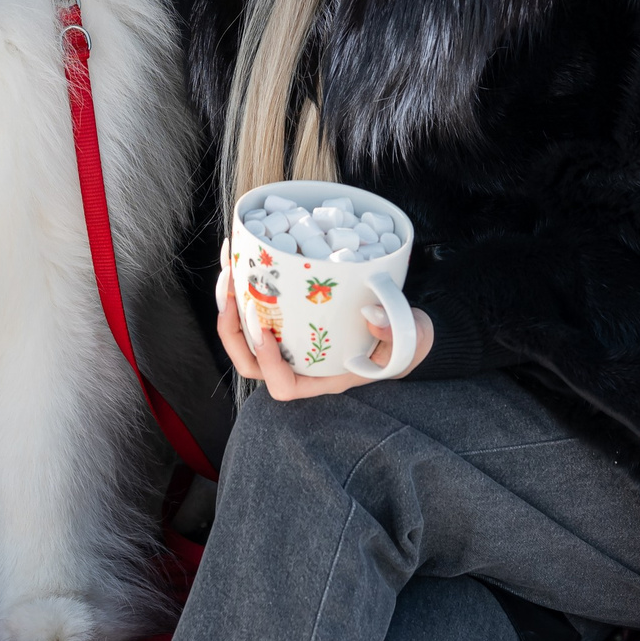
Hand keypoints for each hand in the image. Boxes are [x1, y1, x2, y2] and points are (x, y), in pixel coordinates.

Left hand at [215, 282, 432, 399]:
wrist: (404, 324)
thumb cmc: (406, 340)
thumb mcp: (410, 338)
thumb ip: (396, 333)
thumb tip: (372, 317)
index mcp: (323, 377)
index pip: (283, 386)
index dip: (267, 362)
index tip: (266, 329)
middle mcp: (299, 362)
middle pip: (249, 361)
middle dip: (231, 329)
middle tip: (232, 292)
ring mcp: (290, 340)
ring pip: (243, 334)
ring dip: (229, 303)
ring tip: (229, 268)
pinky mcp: (287, 316)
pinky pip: (253, 307)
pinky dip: (242, 284)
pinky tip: (241, 254)